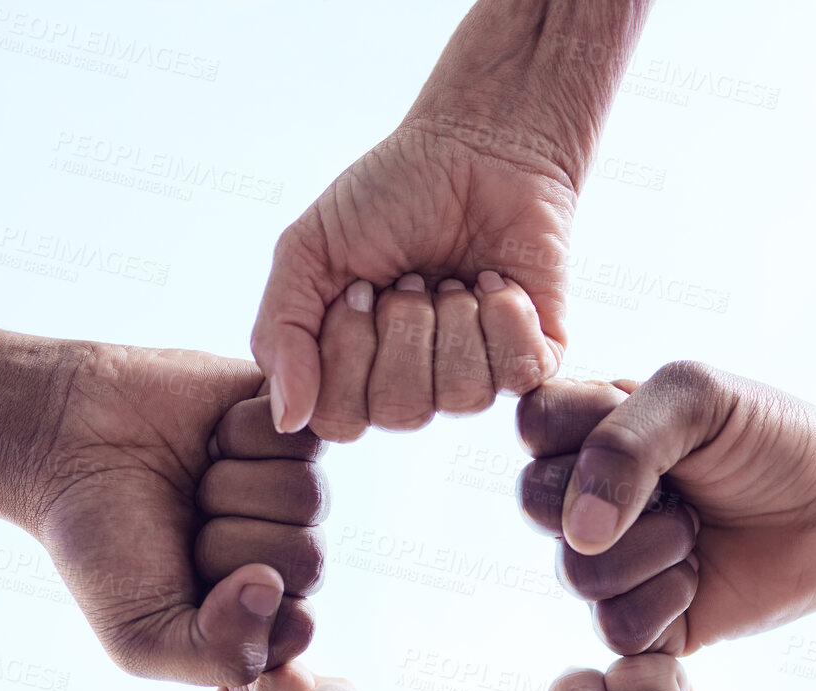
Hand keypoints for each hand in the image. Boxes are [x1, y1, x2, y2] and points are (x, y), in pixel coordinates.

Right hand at [23, 345, 326, 683]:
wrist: (65, 444)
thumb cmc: (102, 546)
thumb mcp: (143, 639)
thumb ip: (220, 654)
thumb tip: (272, 587)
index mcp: (264, 607)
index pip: (299, 625)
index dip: (237, 605)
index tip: (186, 582)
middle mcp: (287, 545)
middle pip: (307, 558)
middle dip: (226, 543)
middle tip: (183, 523)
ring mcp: (294, 482)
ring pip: (307, 495)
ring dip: (232, 486)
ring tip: (195, 480)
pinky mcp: (290, 424)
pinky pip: (308, 435)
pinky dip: (245, 434)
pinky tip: (213, 436)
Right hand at [252, 125, 572, 436]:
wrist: (477, 145)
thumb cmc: (390, 194)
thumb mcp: (308, 252)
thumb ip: (281, 334)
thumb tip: (286, 419)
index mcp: (356, 369)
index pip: (340, 418)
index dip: (347, 353)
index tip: (360, 287)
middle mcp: (415, 385)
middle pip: (401, 411)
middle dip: (402, 328)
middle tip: (411, 277)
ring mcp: (477, 376)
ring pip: (462, 395)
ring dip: (454, 318)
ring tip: (454, 277)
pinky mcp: (534, 358)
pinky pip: (518, 374)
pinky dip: (504, 315)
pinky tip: (495, 280)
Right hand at [517, 362, 815, 655]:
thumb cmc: (770, 438)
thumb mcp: (697, 398)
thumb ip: (622, 441)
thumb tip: (578, 532)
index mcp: (591, 429)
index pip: (532, 426)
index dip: (579, 431)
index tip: (641, 424)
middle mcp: (587, 497)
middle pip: (535, 503)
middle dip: (615, 497)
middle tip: (677, 488)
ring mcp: (612, 561)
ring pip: (576, 573)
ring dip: (651, 550)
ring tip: (697, 531)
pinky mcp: (643, 622)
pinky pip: (614, 628)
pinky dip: (665, 602)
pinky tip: (700, 577)